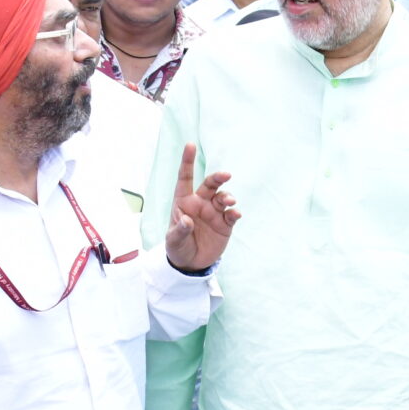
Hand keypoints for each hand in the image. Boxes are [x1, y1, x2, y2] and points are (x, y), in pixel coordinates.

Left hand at [164, 143, 239, 273]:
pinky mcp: (225, 224)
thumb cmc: (177, 247)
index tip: (190, 145)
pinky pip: (231, 215)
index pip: (185, 178)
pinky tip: (235, 214)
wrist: (191, 264)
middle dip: (218, 178)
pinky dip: (234, 212)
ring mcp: (214, 212)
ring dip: (228, 197)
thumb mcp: (173, 241)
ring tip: (229, 202)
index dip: (187, 161)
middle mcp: (200, 203)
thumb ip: (180, 230)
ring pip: (223, 198)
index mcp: (184, 201)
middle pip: (210, 184)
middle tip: (225, 175)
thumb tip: (187, 220)